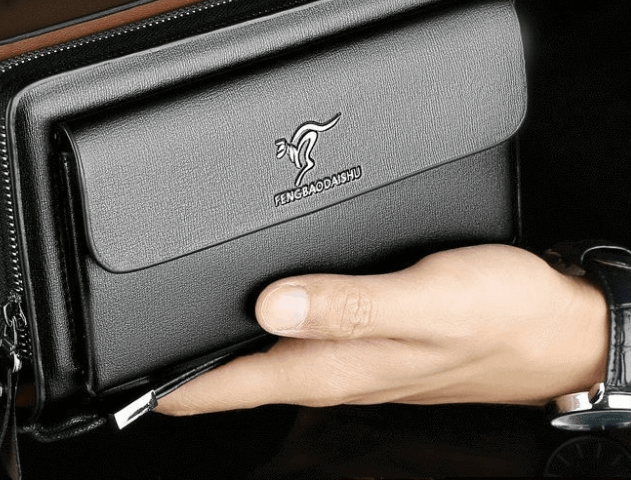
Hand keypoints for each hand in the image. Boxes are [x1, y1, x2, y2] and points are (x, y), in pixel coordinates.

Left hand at [156, 245, 608, 414]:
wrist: (555, 329)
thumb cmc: (501, 313)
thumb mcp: (426, 301)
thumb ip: (349, 303)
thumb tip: (273, 303)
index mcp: (343, 363)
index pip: (241, 382)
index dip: (183, 385)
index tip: (133, 387)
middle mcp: (342, 369)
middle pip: (248, 377)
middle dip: (192, 374)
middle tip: (147, 360)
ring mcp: (359, 361)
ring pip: (274, 361)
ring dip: (230, 356)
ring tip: (190, 345)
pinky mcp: (375, 345)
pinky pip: (307, 346)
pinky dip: (274, 336)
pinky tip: (270, 318)